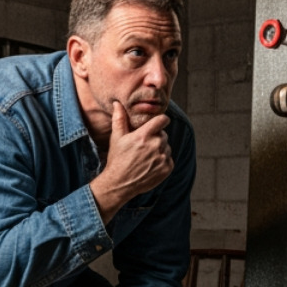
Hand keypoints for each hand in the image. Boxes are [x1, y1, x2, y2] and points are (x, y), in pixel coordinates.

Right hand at [91, 101, 172, 222]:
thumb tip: (117, 103)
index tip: (159, 123)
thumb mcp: (116, 138)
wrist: (120, 183)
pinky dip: (162, 160)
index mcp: (144, 136)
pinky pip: (169, 158)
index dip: (161, 120)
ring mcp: (162, 158)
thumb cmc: (117, 159)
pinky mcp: (167, 168)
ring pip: (166, 146)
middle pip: (163, 134)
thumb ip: (119, 119)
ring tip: (145, 156)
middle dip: (155, 137)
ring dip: (159, 149)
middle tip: (143, 146)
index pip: (162, 120)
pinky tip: (150, 164)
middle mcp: (155, 145)